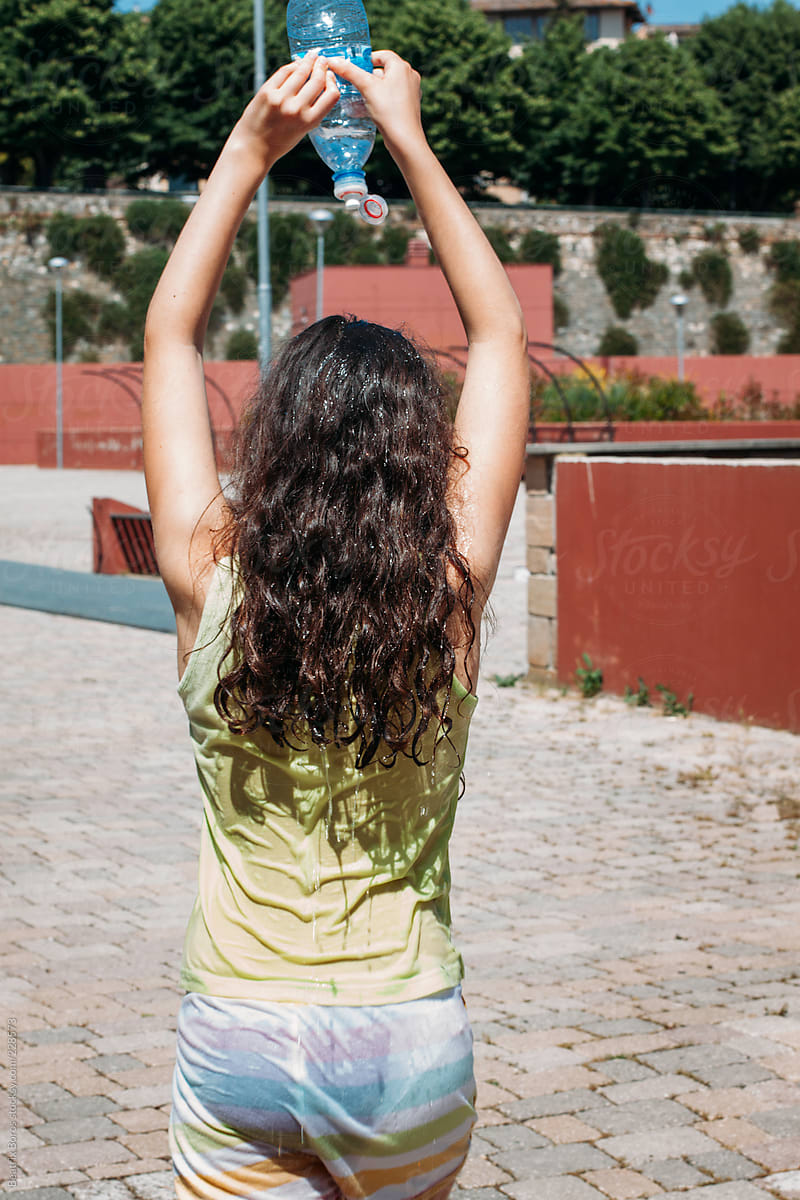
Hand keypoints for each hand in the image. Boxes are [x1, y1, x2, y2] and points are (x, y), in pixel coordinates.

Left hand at [233, 53, 339, 167]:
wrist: (253, 147)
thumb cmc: (279, 141)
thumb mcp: (303, 130)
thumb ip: (312, 109)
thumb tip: (319, 80)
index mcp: (309, 122)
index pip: (331, 95)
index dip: (332, 82)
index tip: (330, 75)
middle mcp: (296, 110)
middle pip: (317, 80)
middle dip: (321, 67)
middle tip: (322, 60)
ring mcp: (281, 99)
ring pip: (301, 72)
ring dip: (308, 61)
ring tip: (311, 56)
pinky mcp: (267, 92)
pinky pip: (284, 72)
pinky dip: (292, 66)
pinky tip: (295, 64)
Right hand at [323, 50, 424, 158]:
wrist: (405, 140)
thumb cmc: (389, 111)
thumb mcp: (366, 87)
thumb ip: (350, 72)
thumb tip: (333, 60)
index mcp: (401, 66)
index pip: (382, 55)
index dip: (367, 59)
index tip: (355, 66)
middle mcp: (409, 76)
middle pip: (384, 70)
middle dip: (368, 76)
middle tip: (354, 84)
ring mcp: (411, 92)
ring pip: (388, 85)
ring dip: (373, 90)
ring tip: (360, 97)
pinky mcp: (409, 106)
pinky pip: (392, 97)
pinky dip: (381, 100)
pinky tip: (370, 109)